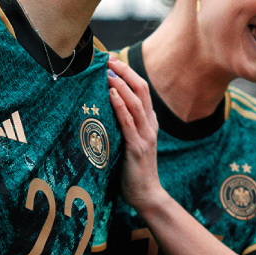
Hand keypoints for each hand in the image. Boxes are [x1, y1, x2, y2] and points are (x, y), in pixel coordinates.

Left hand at [107, 56, 161, 212]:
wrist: (146, 195)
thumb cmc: (133, 170)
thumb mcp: (130, 142)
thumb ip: (124, 126)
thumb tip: (105, 108)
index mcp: (149, 122)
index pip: (142, 90)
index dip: (128, 73)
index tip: (112, 60)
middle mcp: (150, 125)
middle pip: (141, 90)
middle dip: (124, 72)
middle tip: (108, 59)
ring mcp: (145, 136)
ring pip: (136, 102)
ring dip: (121, 84)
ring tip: (107, 71)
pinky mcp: (137, 147)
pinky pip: (129, 122)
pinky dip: (120, 105)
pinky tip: (111, 93)